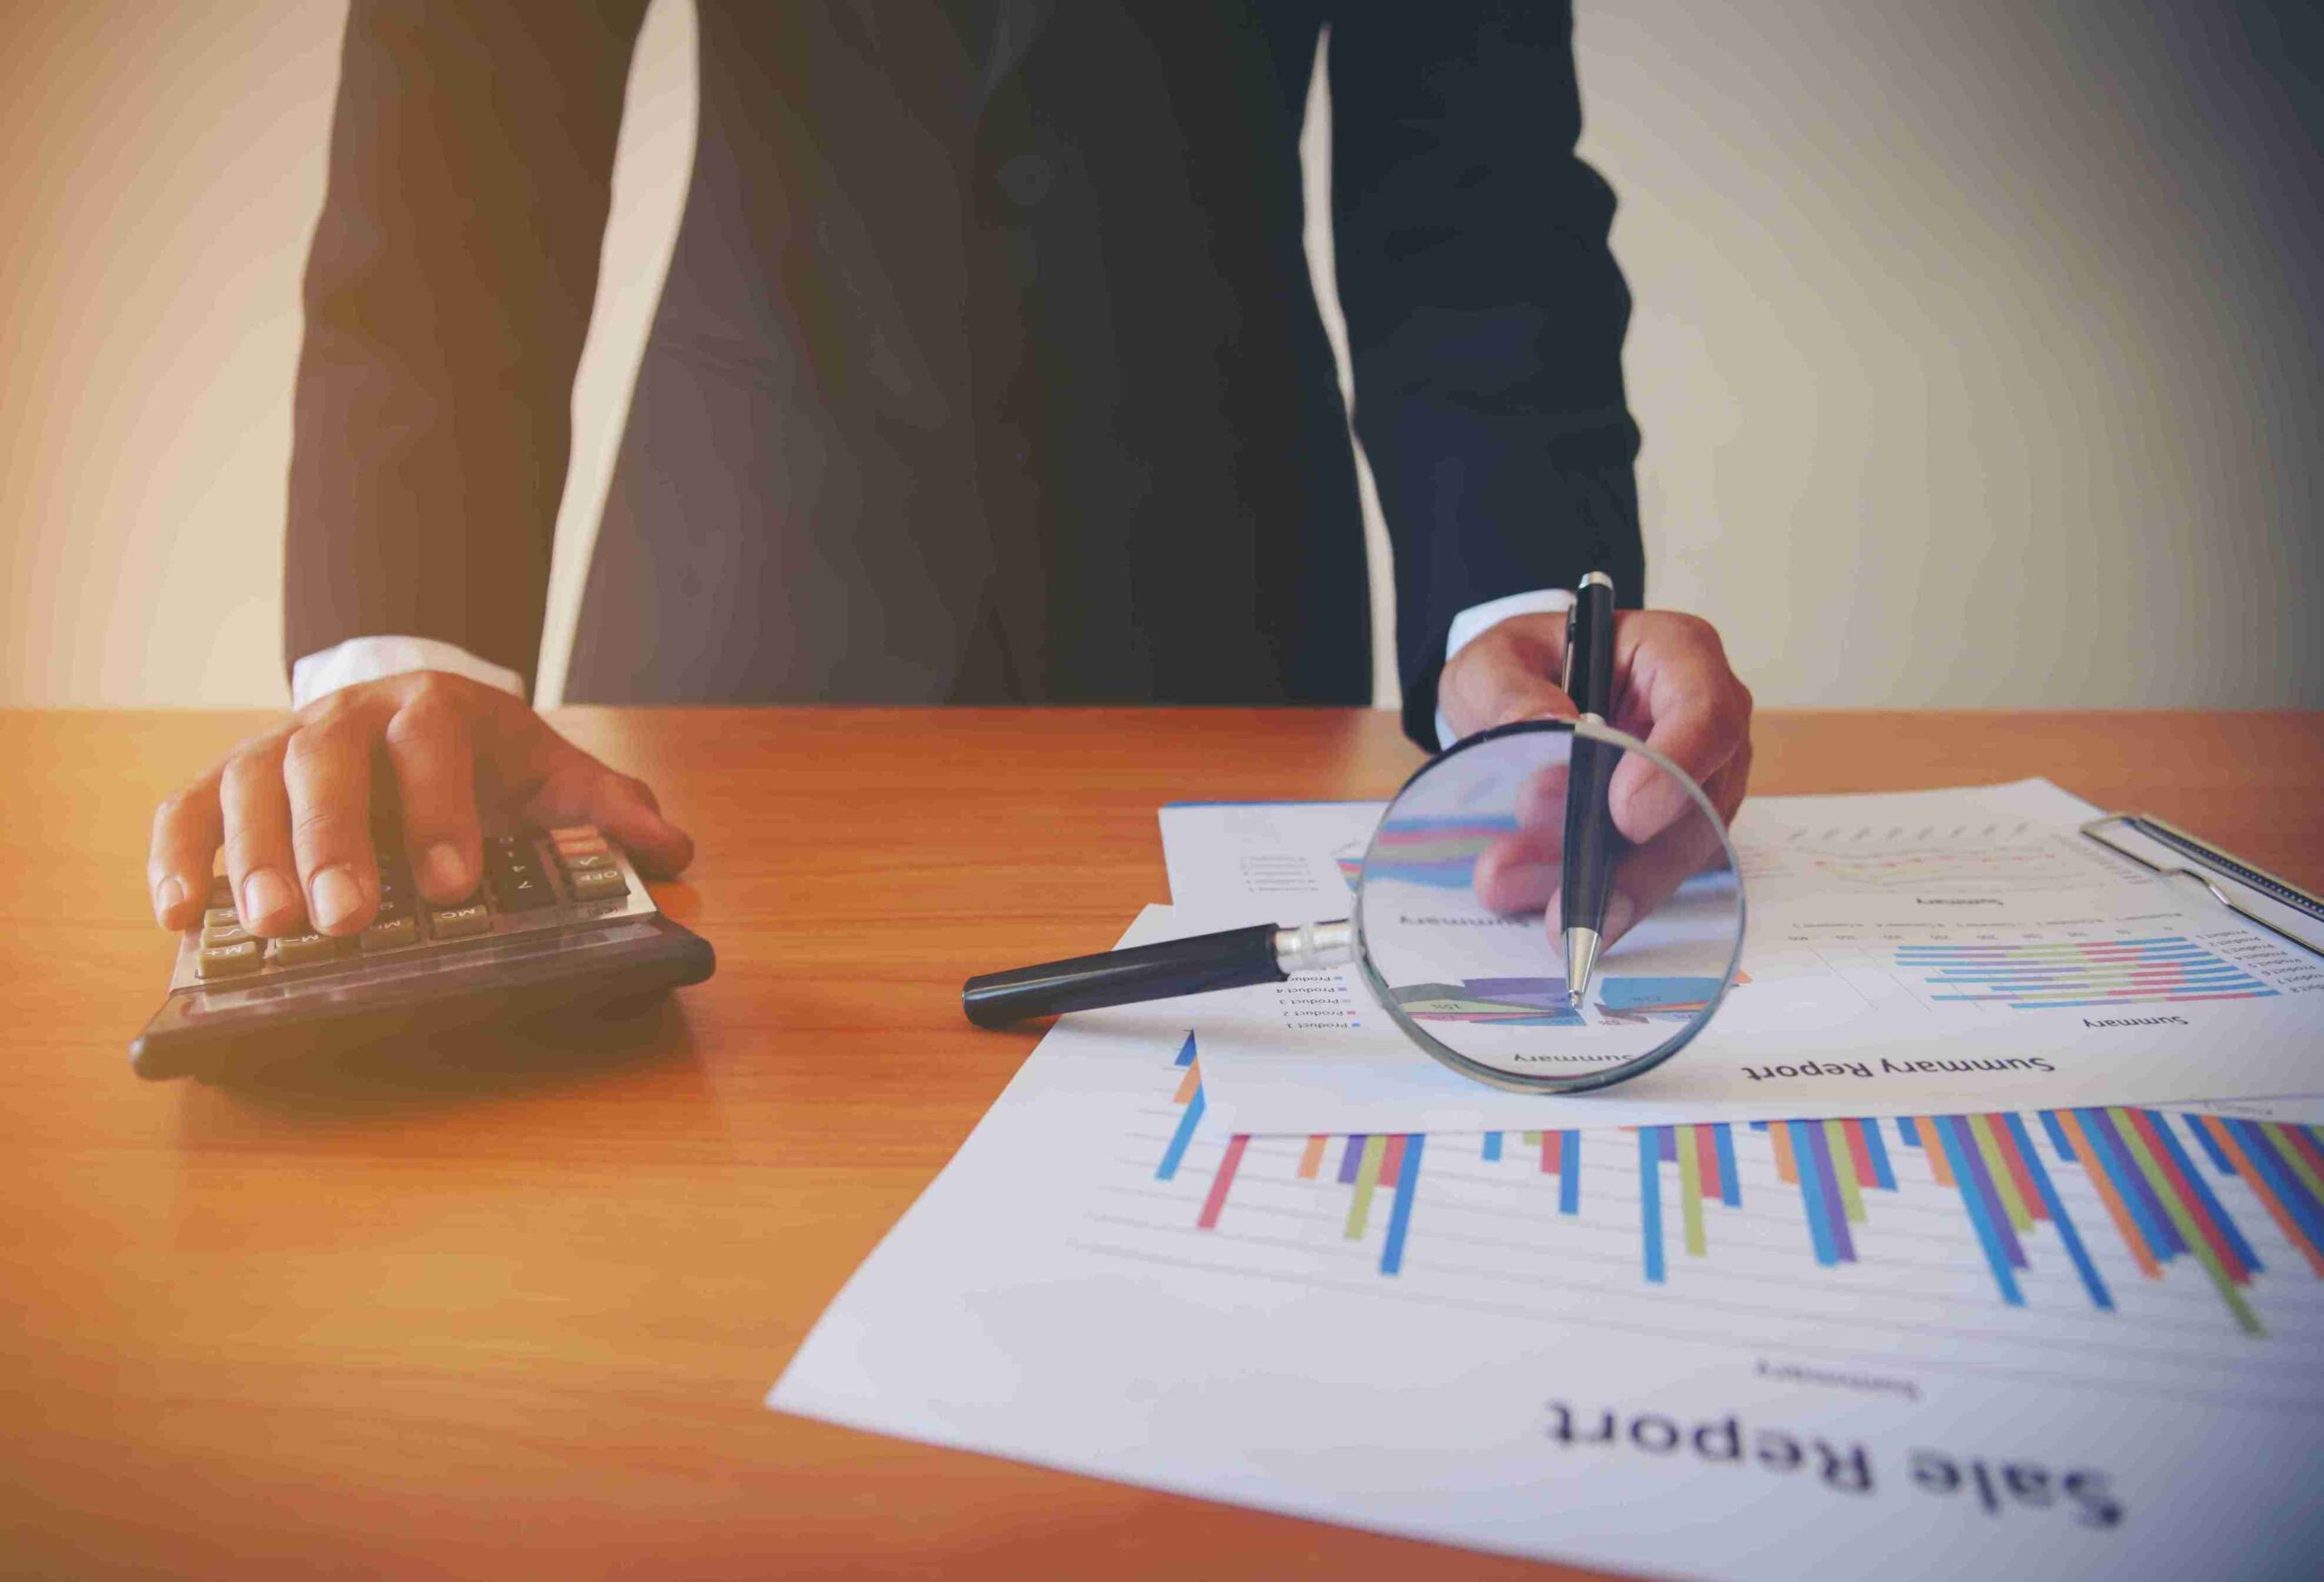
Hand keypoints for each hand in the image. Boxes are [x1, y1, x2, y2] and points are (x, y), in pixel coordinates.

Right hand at [147, 672, 693, 937]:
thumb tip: (672, 851)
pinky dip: (177, 856)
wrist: (416, 711)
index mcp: (431, 708)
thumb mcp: (553, 775)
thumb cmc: (484, 758)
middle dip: (333, 842)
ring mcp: (278, 747)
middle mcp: (344, 719)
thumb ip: (609, 809)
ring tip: (270, 927)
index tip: (454, 885)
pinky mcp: (230, 784)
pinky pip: (186, 810)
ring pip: (247, 783)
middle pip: (324, 763)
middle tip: (347, 919)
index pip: (431, 746)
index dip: (439, 811)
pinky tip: (179, 914)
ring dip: (253, 855)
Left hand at [1439, 608, 1753, 937]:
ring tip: (1544, 917)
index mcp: (1676, 655)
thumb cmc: (1524, 667)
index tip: (1623, 814)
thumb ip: (1509, 690)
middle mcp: (1706, 723)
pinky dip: (1600, 902)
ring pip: (1679, 854)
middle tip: (1570, 901)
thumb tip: (1541, 728)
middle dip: (1634, 860)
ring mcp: (1699, 784)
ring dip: (1609, 892)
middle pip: (1700, 803)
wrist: (1520, 698)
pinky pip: (1651, 877)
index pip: (1706, 710)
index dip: (1674, 767)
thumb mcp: (1494, 661)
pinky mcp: (1673, 834)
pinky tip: (1552, 918)